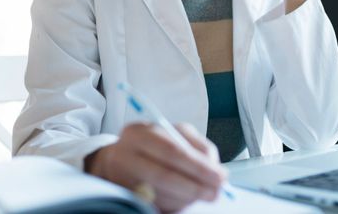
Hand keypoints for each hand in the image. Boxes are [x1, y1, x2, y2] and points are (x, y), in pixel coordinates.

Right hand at [86, 123, 225, 212]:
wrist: (116, 160)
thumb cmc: (153, 146)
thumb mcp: (173, 135)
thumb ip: (196, 147)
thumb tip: (215, 169)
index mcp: (139, 132)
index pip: (172, 150)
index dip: (199, 167)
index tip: (221, 177)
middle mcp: (124, 154)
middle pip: (163, 175)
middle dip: (194, 186)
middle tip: (215, 193)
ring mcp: (120, 178)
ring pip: (159, 194)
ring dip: (185, 198)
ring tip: (203, 196)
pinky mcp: (122, 195)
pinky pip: (152, 204)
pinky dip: (172, 205)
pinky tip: (184, 201)